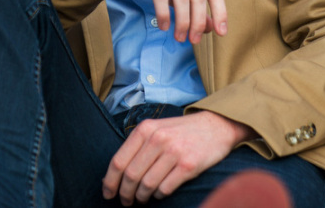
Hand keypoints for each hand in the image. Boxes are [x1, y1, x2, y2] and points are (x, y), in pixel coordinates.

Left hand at [102, 111, 254, 204]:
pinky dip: (158, 195)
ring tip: (142, 199)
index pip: (118, 161)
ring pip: (146, 185)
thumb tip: (113, 176)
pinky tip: (159, 193)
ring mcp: (174, 152)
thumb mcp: (157, 129)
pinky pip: (165, 189)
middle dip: (125, 194)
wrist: (216, 126)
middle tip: (126, 201)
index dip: (110, 182)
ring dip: (141, 197)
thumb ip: (137, 147)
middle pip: (131, 176)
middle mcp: (158, 139)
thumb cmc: (182, 131)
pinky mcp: (189, 165)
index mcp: (146, 129)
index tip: (108, 194)